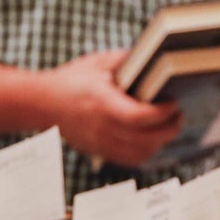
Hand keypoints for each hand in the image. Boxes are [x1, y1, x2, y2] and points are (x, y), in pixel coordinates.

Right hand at [45, 50, 182, 168]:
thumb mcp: (98, 63)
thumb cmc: (71, 81)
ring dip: (160, 142)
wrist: (42, 104)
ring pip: (141, 154)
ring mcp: (100, 143)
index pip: (138, 116)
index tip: (173, 103)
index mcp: (102, 102)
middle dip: (169, 129)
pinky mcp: (99, 152)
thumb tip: (155, 59)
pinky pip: (130, 160)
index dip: (162, 113)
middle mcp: (101, 127)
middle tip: (177, 116)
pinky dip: (146, 151)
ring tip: (167, 126)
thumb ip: (126, 61)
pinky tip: (151, 138)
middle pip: (146, 140)